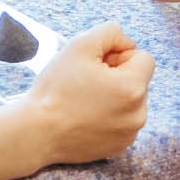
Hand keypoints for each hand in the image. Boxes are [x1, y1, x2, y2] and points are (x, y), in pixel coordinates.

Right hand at [18, 23, 153, 165]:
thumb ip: (110, 32)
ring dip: (114, 96)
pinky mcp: (118, 147)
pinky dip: (108, 116)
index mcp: (134, 88)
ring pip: (130, 102)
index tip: (96, 66)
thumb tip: (128, 43)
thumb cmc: (56, 88)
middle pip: (138, 80)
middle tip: (86, 82)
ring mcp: (130, 134)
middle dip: (117, 76)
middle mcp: (139, 114)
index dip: (118, 56)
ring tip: (84, 100)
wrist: (36, 132)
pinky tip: (85, 117)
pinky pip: (122, 121)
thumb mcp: (80, 45)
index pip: (143, 58)